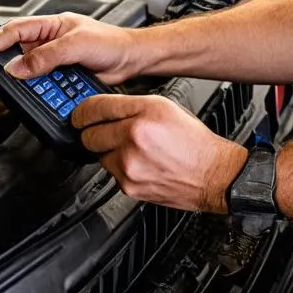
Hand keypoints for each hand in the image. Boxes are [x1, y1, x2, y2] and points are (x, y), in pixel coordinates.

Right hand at [0, 12, 143, 84]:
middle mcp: (48, 43)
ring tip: (0, 86)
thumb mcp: (76, 45)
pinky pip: (39, 87)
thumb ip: (47, 55)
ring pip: (25, 72)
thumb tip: (19, 66)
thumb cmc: (111, 41)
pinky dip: (31, 93)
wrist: (132, 61)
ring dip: (14, 81)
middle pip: (14, 52)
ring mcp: (53, 62)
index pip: (16, 29)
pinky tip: (28, 96)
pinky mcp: (59, 80)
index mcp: (50, 26)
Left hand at [72, 94, 247, 212]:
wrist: (213, 175)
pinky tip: (138, 163)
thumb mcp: (165, 108)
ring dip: (108, 151)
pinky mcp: (129, 186)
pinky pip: (111, 173)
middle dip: (92, 132)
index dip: (82, 110)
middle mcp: (133, 138)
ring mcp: (129, 165)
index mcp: (143, 113)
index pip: (95, 107)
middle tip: (100, 131)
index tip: (79, 113)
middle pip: (88, 134)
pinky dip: (119, 167)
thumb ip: (132, 105)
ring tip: (130, 148)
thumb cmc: (193, 142)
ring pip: (98, 155)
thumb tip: (105, 108)